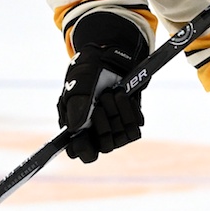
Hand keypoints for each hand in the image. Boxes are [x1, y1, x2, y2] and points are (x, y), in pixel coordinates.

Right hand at [57, 46, 143, 162]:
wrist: (113, 58)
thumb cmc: (89, 72)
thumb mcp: (78, 84)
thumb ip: (76, 106)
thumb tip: (75, 129)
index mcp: (77, 127)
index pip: (80, 152)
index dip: (82, 149)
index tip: (84, 137)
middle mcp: (96, 132)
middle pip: (104, 146)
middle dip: (103, 124)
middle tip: (101, 102)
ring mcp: (115, 129)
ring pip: (120, 138)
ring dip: (116, 113)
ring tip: (111, 93)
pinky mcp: (130, 123)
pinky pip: (134, 129)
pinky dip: (130, 111)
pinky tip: (123, 96)